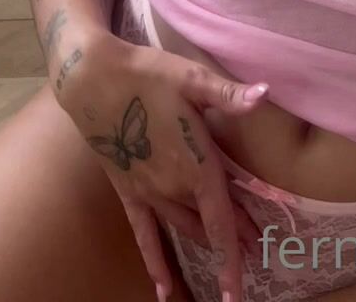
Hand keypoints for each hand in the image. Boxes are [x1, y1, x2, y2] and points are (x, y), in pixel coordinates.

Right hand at [60, 30, 268, 301]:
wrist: (92, 80)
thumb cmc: (147, 75)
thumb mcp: (190, 78)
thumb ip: (227, 94)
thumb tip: (264, 93)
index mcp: (195, 164)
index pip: (222, 219)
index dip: (236, 250)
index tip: (247, 281)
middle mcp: (173, 187)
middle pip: (209, 223)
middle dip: (233, 240)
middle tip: (256, 253)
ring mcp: (148, 193)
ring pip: (183, 228)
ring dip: (205, 245)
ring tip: (227, 265)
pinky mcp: (127, 191)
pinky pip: (144, 234)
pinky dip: (155, 262)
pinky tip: (162, 290)